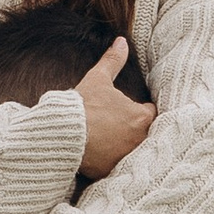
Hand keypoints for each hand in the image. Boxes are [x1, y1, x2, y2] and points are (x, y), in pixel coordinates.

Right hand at [76, 38, 154, 181]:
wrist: (61, 133)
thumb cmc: (83, 106)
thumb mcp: (98, 79)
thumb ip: (113, 61)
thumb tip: (121, 41)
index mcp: (141, 117)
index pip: (152, 112)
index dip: (143, 110)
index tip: (133, 110)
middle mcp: (140, 139)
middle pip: (148, 134)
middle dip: (139, 131)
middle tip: (124, 128)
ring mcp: (127, 158)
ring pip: (136, 152)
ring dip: (129, 147)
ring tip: (115, 143)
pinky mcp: (113, 171)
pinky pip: (120, 167)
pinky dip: (115, 163)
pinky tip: (105, 157)